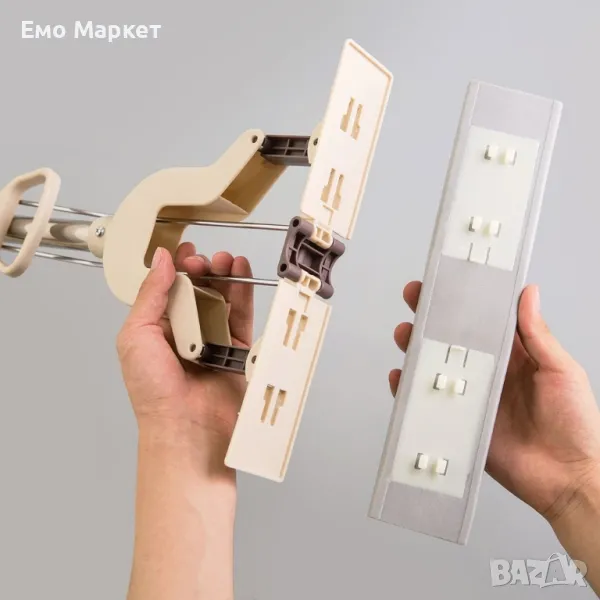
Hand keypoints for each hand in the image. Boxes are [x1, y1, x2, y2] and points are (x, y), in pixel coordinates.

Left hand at [116, 243, 252, 442]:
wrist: (186, 426)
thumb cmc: (154, 393)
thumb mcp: (137, 335)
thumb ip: (151, 295)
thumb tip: (161, 261)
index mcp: (156, 328)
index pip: (167, 289)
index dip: (175, 268)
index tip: (183, 252)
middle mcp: (184, 332)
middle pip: (197, 290)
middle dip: (201, 269)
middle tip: (203, 261)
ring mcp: (211, 339)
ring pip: (221, 298)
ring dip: (223, 275)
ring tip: (224, 260)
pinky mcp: (235, 347)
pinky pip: (241, 314)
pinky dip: (243, 291)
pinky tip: (241, 272)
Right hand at [390, 282, 599, 523]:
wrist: (568, 479)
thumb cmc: (576, 425)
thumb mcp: (562, 371)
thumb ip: (538, 335)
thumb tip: (528, 294)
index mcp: (514, 356)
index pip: (483, 321)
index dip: (464, 301)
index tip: (446, 281)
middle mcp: (488, 373)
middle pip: (452, 340)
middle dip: (431, 318)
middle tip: (416, 299)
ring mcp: (471, 397)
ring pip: (436, 367)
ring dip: (416, 349)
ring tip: (406, 335)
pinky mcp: (459, 422)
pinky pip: (429, 402)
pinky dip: (410, 390)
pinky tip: (402, 378)